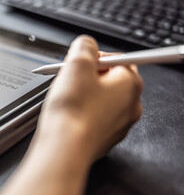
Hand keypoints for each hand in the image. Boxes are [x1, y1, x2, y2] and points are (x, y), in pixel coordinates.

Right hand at [36, 35, 142, 162]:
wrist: (64, 148)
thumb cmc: (73, 111)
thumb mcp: (77, 65)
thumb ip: (85, 46)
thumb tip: (87, 45)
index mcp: (130, 84)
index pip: (116, 59)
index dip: (93, 57)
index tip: (78, 62)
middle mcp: (130, 105)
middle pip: (109, 79)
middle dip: (87, 76)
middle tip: (70, 79)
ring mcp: (118, 124)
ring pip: (101, 99)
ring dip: (84, 94)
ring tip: (67, 98)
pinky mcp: (104, 137)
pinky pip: (94, 117)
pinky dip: (82, 112)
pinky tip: (69, 113)